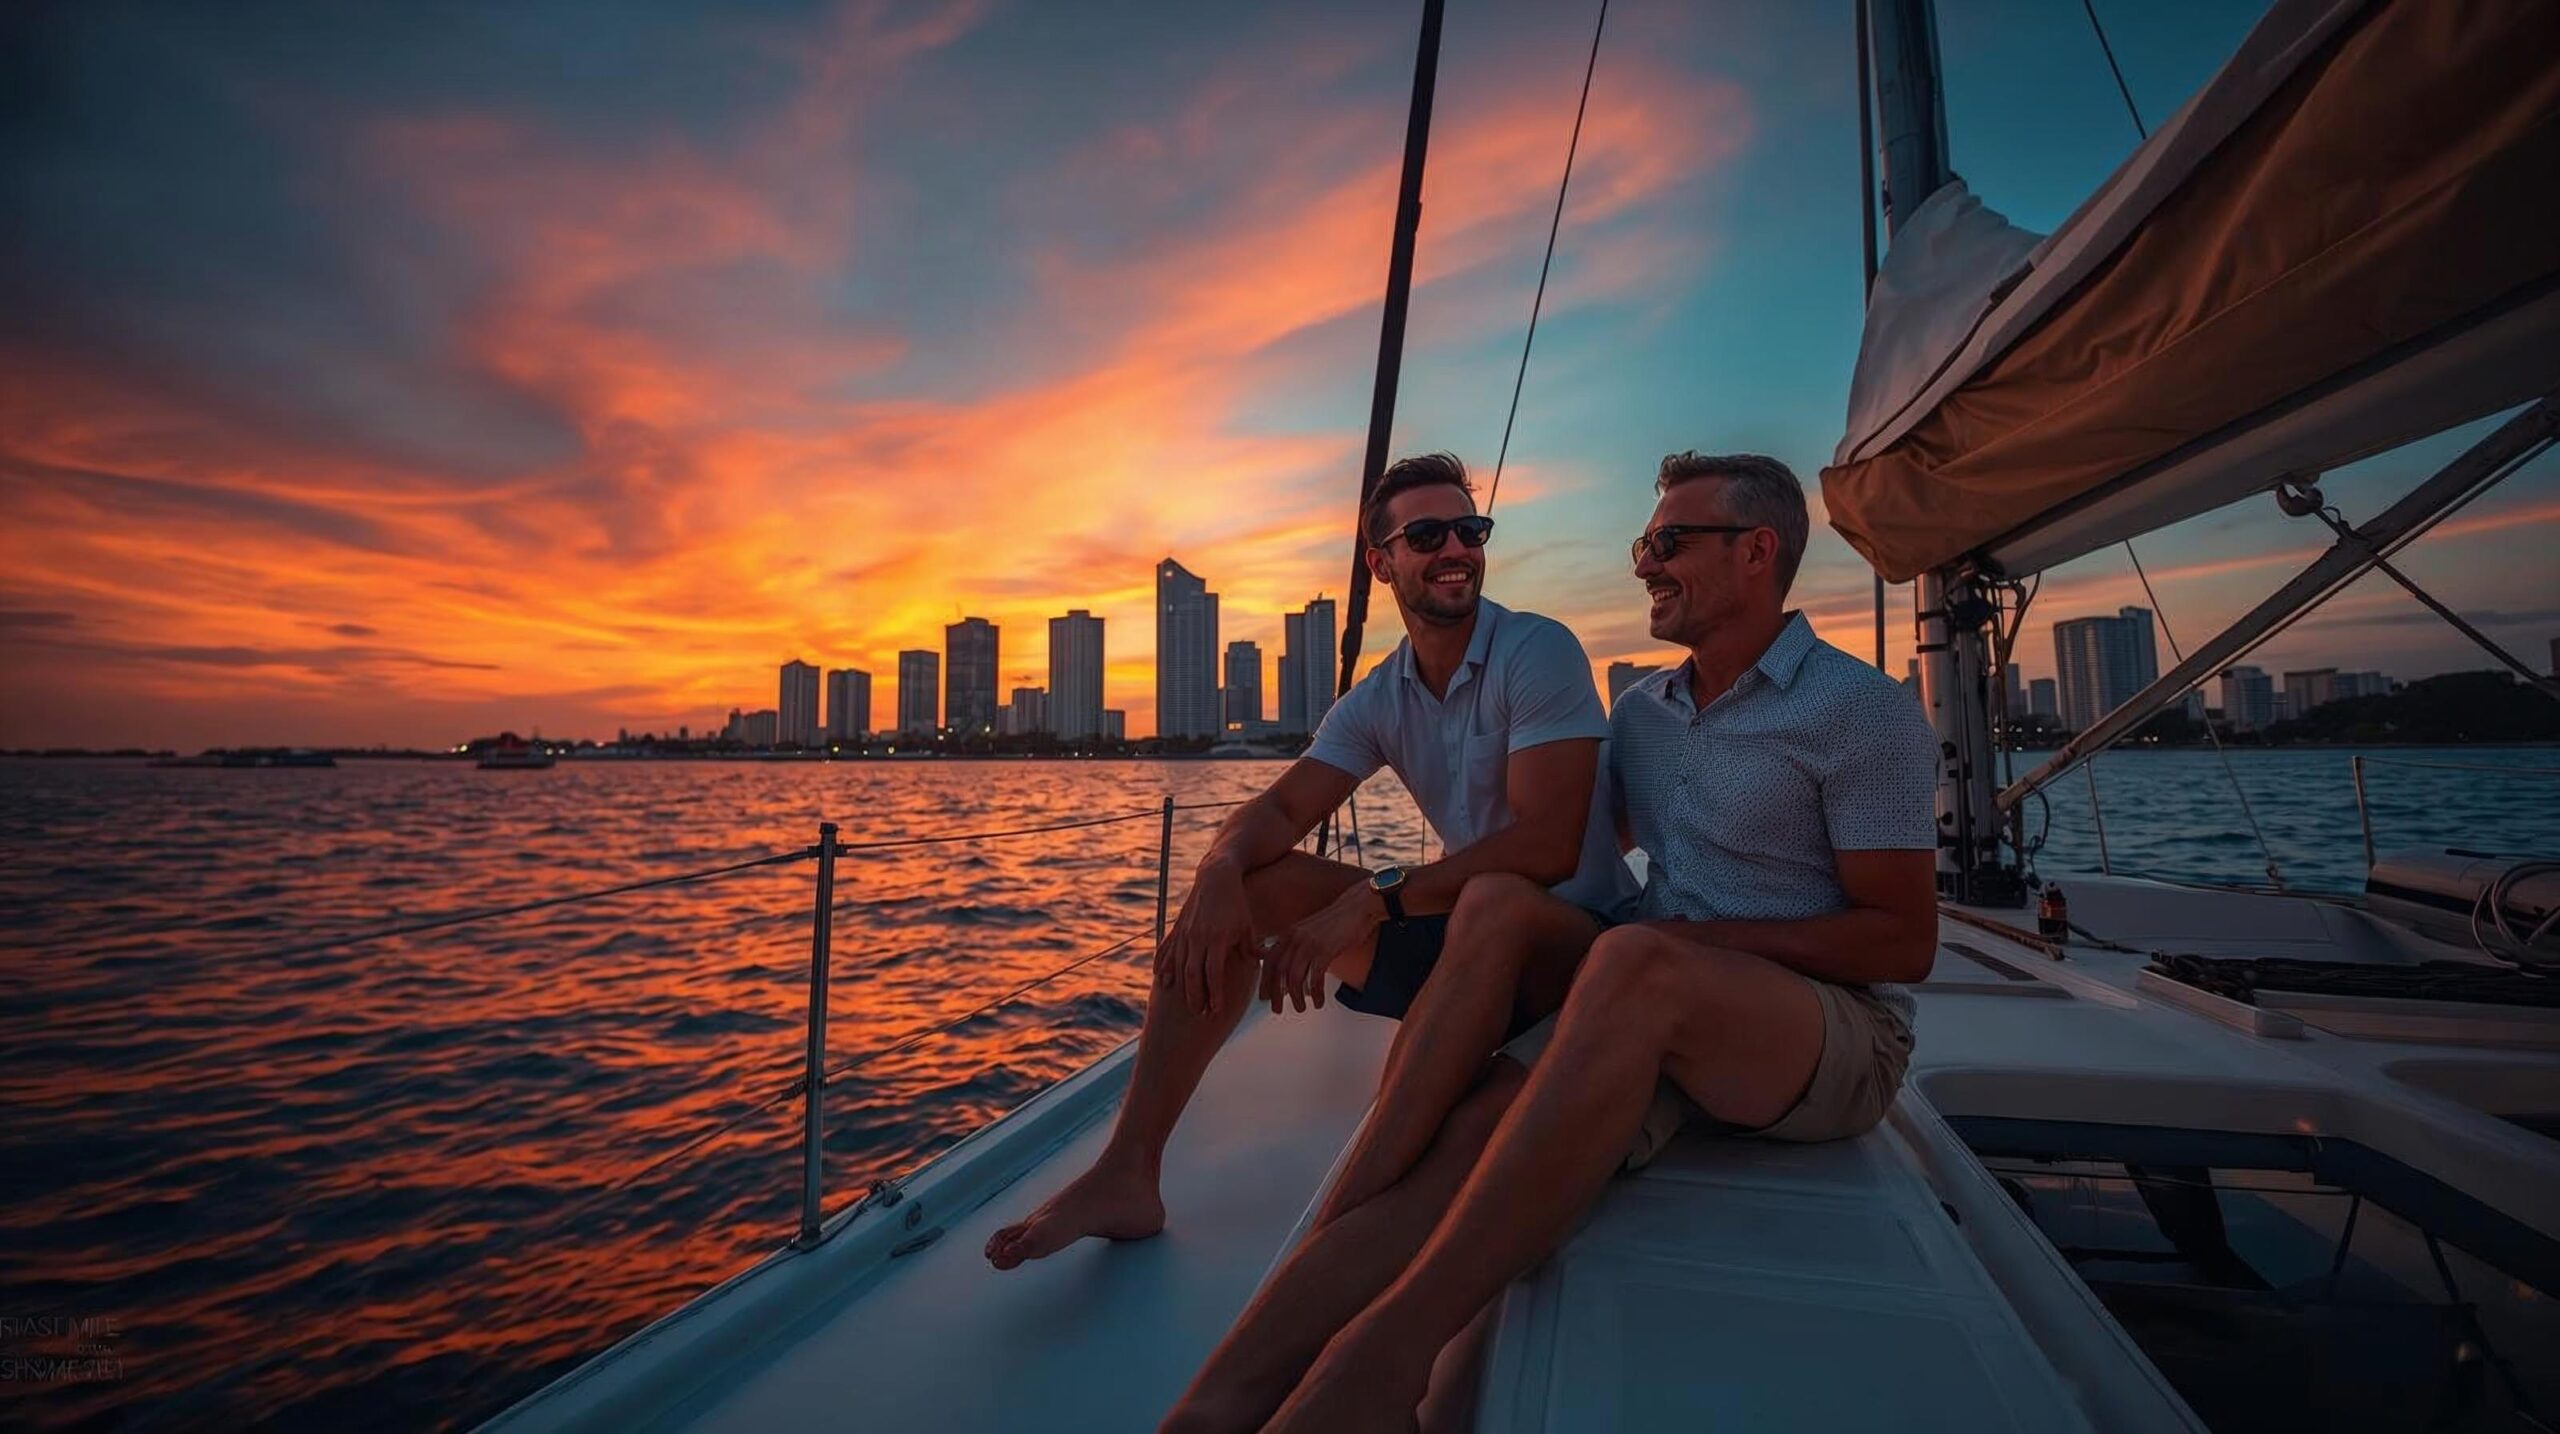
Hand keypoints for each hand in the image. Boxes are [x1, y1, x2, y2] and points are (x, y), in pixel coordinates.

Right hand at [1158, 857, 1251, 1016]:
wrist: (1217, 875)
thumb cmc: (1237, 903)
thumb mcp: (1247, 926)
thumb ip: (1252, 949)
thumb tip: (1262, 967)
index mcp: (1217, 937)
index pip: (1214, 973)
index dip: (1214, 993)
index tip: (1216, 1010)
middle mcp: (1198, 936)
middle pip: (1193, 974)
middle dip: (1195, 996)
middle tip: (1199, 1014)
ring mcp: (1186, 932)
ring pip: (1179, 965)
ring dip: (1182, 987)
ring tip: (1187, 1005)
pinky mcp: (1179, 928)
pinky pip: (1168, 951)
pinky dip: (1164, 967)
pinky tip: (1162, 981)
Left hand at [1263, 886, 1381, 1013]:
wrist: (1358, 907)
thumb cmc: (1336, 923)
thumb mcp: (1310, 932)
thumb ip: (1297, 947)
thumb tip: (1290, 969)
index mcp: (1289, 933)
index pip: (1268, 960)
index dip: (1264, 981)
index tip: (1264, 997)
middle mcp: (1295, 937)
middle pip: (1277, 971)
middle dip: (1275, 994)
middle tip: (1277, 1010)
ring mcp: (1309, 943)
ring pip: (1294, 977)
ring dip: (1295, 997)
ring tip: (1301, 1008)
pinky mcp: (1325, 949)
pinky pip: (1315, 977)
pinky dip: (1315, 992)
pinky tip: (1318, 1002)